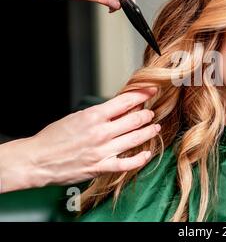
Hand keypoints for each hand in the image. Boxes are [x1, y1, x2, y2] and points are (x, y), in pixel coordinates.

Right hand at [0, 88, 159, 192]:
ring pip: (135, 139)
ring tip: (155, 128)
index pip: (126, 101)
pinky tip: (147, 153)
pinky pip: (127, 163)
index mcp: (94, 116)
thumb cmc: (53, 138)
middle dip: (147, 115)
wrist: (37, 160)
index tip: (151, 91)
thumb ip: (99, 114)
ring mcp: (102, 150)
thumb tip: (120, 108)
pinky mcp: (101, 167)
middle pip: (135, 120)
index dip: (142, 94)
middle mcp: (101, 132)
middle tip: (151, 113)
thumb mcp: (77, 117)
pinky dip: (140, 158)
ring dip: (148, 132)